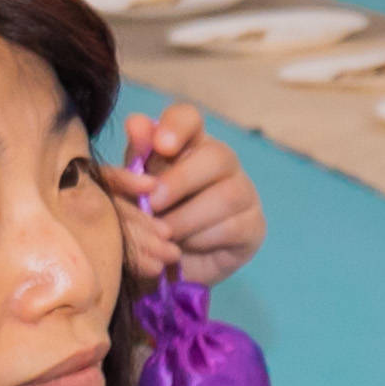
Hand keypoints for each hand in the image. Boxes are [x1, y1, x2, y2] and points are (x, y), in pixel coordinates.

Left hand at [113, 107, 262, 282]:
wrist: (163, 267)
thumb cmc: (147, 220)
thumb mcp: (131, 192)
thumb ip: (133, 161)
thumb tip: (137, 122)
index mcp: (185, 146)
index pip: (189, 118)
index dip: (177, 126)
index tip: (160, 146)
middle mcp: (220, 162)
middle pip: (217, 155)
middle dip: (180, 181)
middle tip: (151, 204)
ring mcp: (243, 192)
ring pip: (228, 195)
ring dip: (187, 218)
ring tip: (162, 234)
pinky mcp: (253, 225)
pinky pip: (233, 227)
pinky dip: (201, 239)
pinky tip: (183, 248)